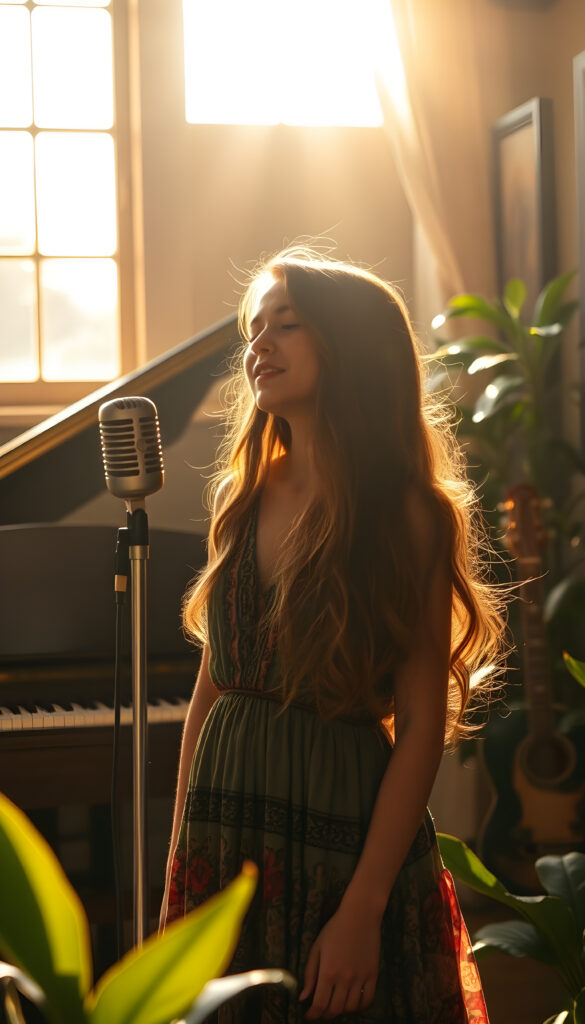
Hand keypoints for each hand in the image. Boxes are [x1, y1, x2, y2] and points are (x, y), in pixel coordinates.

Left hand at [299, 899, 380, 1018]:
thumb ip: (309, 974)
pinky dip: (360, 1006)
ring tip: (335, 1005)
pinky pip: (368, 1000)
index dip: (312, 1015)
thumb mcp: (316, 948)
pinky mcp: (373, 975)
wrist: (360, 915)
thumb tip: (303, 998)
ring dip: (341, 1010)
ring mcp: (360, 978)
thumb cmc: (335, 929)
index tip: (308, 1016)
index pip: (319, 1004)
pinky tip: (352, 1002)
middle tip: (320, 1010)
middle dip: (325, 1014)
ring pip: (351, 1008)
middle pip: (335, 1009)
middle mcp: (345, 978)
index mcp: (328, 972)